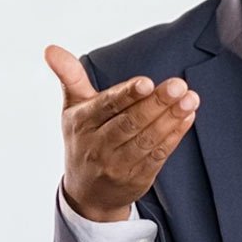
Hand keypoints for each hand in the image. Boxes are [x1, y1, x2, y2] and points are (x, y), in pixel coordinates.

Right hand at [45, 45, 199, 222]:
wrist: (87, 193)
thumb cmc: (84, 139)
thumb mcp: (73, 108)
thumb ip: (70, 77)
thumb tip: (51, 48)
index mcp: (82, 122)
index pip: (107, 106)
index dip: (127, 95)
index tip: (147, 82)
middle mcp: (98, 144)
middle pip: (131, 122)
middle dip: (156, 103)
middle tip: (178, 85)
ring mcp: (118, 163)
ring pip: (147, 138)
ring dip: (171, 118)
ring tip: (190, 99)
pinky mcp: (138, 176)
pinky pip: (159, 154)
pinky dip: (175, 135)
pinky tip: (188, 117)